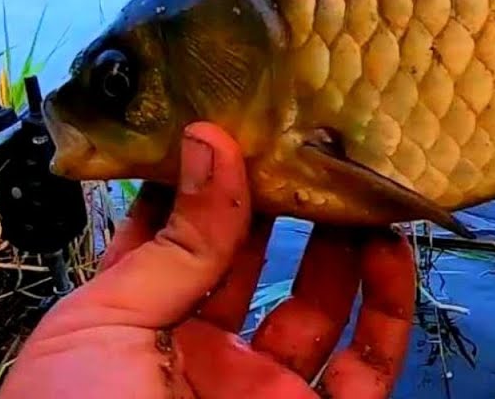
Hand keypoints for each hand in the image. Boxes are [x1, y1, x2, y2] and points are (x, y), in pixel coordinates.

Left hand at [0, 122, 415, 398]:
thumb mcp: (101, 330)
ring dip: (346, 243)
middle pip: (256, 263)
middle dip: (284, 201)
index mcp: (130, 334)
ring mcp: (266, 391)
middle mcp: (201, 358)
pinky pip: (370, 362)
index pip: (175, 239)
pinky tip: (393, 252)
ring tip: (359, 185)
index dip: (207, 182)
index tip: (240, 123)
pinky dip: (390, 305)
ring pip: (322, 304)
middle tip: (312, 142)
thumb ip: (173, 244)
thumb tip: (211, 145)